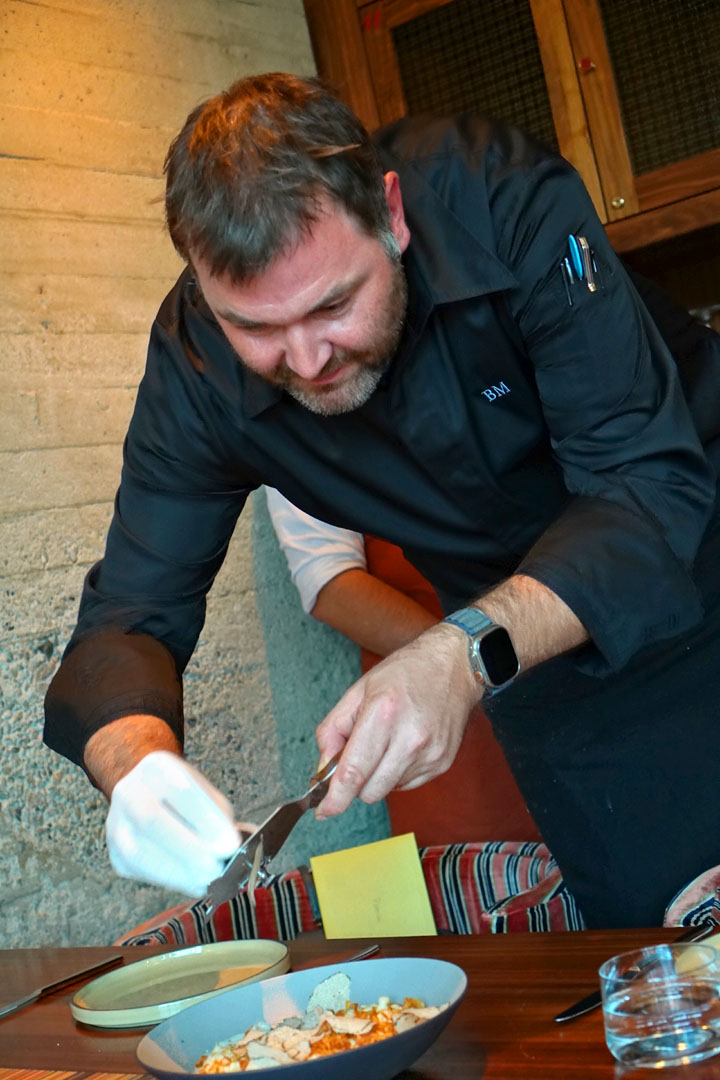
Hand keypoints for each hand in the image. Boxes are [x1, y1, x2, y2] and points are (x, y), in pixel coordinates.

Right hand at [105, 750, 240, 895]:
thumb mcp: (204, 792)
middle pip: (151, 822)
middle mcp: (128, 792)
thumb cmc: (184, 796)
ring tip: (208, 881)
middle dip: (187, 850)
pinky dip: (172, 880)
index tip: (230, 844)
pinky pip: (142, 872)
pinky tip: (193, 883)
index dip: (206, 821)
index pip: (181, 792)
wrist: (147, 796)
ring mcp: (117, 825)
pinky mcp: (116, 855)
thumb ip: (220, 816)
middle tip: (216, 869)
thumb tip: (235, 845)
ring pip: (140, 854)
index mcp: (156, 768)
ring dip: (179, 873)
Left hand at [315, 622, 482, 816]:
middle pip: (369, 791)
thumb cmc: (404, 674)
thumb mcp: (358, 691)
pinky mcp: (442, 763)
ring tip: (387, 741)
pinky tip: (404, 745)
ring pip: (387, 790)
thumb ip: (333, 730)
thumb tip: (323, 768)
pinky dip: (398, 772)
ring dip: (378, 775)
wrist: (454, 666)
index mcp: (383, 714)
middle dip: (356, 782)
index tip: (322, 811)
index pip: (354, 772)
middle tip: (358, 755)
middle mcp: (410, 738)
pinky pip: (407, 784)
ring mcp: (430, 754)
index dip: (335, 799)